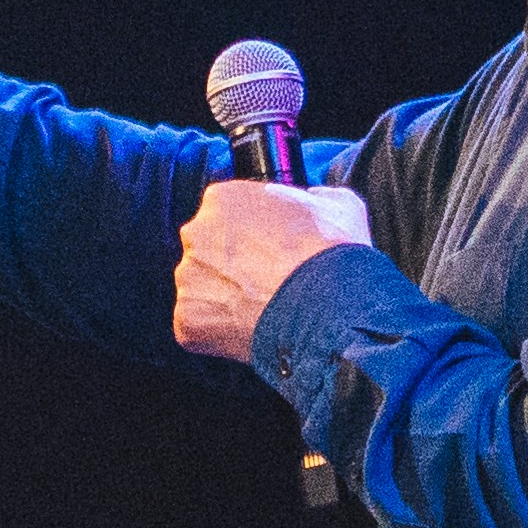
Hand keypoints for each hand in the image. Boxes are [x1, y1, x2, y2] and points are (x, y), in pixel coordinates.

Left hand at [172, 179, 372, 363]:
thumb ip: (316, 196)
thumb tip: (314, 200)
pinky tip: (250, 330)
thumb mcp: (340, 204)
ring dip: (224, 298)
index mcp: (222, 199)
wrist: (328, 308)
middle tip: (264, 282)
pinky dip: (219, 331)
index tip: (268, 250)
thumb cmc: (332, 254)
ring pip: (201, 289)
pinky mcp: (187, 320)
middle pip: (207, 250)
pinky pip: (198, 325)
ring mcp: (188, 279)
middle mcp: (196, 234)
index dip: (250, 234)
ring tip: (261, 309)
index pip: (226, 214)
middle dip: (231, 266)